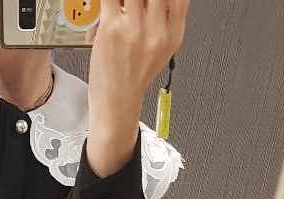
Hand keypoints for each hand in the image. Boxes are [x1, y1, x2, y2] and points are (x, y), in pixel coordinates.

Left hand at [86, 0, 188, 176]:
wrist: (116, 104)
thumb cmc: (133, 78)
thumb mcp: (163, 51)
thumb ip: (167, 20)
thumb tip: (161, 0)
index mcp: (173, 35)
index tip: (155, 0)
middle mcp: (157, 31)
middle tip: (134, 4)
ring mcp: (135, 29)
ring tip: (122, 7)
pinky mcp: (112, 28)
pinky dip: (111, 0)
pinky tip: (111, 6)